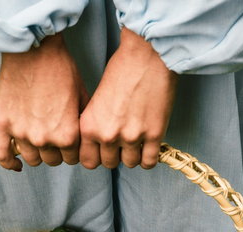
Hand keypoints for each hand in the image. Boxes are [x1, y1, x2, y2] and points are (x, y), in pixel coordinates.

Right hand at [0, 34, 88, 169]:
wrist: (33, 49)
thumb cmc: (60, 67)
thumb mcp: (83, 96)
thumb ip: (82, 123)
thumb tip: (84, 139)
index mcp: (67, 135)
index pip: (73, 158)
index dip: (73, 149)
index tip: (70, 141)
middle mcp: (44, 140)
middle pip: (52, 161)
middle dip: (56, 151)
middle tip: (54, 135)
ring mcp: (21, 134)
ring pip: (32, 159)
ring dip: (37, 152)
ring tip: (38, 138)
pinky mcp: (2, 125)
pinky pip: (3, 154)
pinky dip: (9, 162)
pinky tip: (17, 164)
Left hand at [79, 28, 177, 168]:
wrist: (146, 55)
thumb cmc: (121, 69)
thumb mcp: (96, 99)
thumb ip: (95, 123)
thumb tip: (99, 143)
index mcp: (89, 126)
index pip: (88, 161)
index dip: (97, 156)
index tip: (103, 150)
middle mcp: (107, 135)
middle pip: (109, 164)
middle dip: (115, 155)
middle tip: (122, 143)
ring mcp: (131, 137)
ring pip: (130, 163)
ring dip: (133, 155)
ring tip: (136, 142)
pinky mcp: (154, 135)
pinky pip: (149, 162)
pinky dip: (149, 158)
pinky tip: (149, 148)